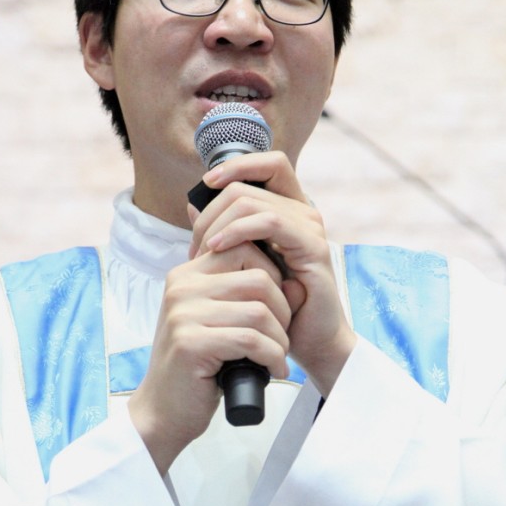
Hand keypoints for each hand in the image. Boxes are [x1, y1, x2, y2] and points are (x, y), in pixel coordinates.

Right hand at [128, 239, 292, 473]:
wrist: (164, 411)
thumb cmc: (198, 368)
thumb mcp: (221, 323)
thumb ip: (249, 297)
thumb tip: (299, 284)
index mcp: (186, 275)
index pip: (245, 248)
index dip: (274, 277)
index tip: (276, 310)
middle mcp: (181, 287)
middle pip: (258, 278)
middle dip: (283, 311)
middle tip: (281, 338)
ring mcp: (182, 314)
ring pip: (259, 312)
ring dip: (280, 339)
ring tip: (277, 357)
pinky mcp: (190, 343)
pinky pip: (251, 340)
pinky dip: (272, 357)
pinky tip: (272, 370)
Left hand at [187, 150, 356, 397]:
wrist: (308, 342)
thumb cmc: (276, 306)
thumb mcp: (242, 265)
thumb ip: (222, 233)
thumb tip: (192, 207)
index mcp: (289, 210)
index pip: (268, 163)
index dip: (237, 165)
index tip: (207, 184)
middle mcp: (303, 212)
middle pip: (247, 185)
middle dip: (211, 211)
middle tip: (195, 246)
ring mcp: (310, 228)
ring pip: (252, 201)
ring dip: (217, 223)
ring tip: (202, 252)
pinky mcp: (313, 248)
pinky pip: (269, 222)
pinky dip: (237, 231)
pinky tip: (217, 250)